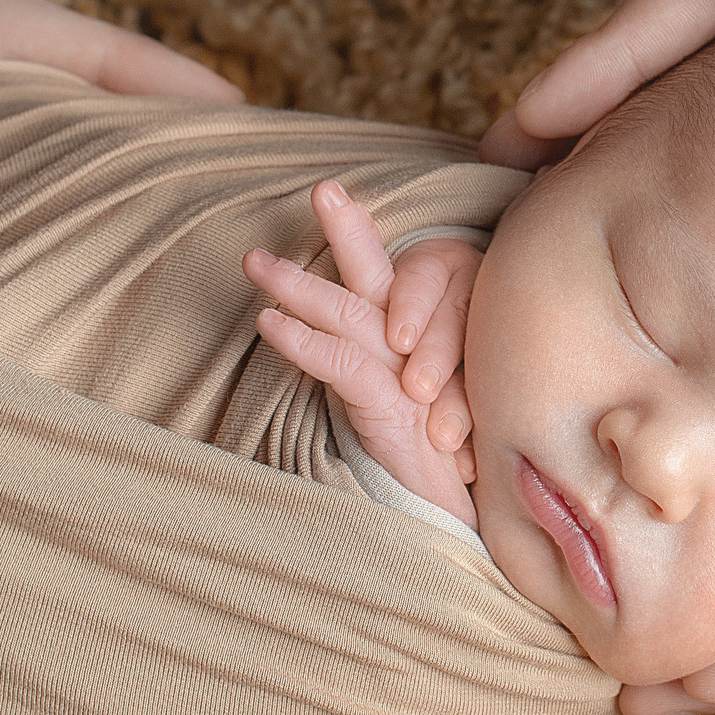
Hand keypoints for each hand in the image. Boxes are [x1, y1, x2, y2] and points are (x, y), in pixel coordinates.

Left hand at [244, 182, 480, 522]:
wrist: (460, 526)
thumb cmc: (432, 474)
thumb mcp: (400, 416)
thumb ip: (372, 376)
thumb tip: (333, 346)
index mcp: (424, 345)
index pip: (396, 281)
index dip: (362, 241)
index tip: (334, 199)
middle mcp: (420, 352)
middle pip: (384, 278)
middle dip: (350, 230)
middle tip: (323, 188)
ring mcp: (408, 377)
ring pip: (353, 311)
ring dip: (297, 284)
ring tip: (254, 260)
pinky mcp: (393, 409)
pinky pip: (342, 363)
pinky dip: (301, 340)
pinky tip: (266, 322)